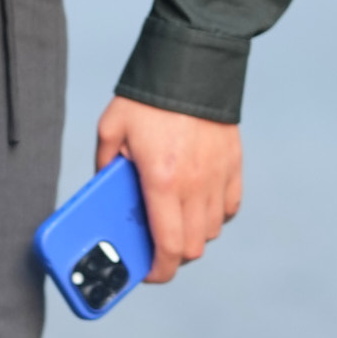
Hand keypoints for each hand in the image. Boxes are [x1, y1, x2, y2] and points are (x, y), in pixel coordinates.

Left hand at [94, 98, 241, 281]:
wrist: (190, 63)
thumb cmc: (147, 98)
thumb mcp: (112, 129)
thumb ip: (105, 165)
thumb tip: (103, 190)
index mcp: (162, 181)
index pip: (168, 246)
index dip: (159, 271)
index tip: (148, 274)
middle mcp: (195, 185)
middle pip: (194, 247)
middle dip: (174, 256)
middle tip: (157, 248)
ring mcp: (218, 176)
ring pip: (212, 230)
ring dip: (193, 235)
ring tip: (174, 222)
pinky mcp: (233, 164)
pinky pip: (229, 206)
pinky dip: (215, 215)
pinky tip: (198, 205)